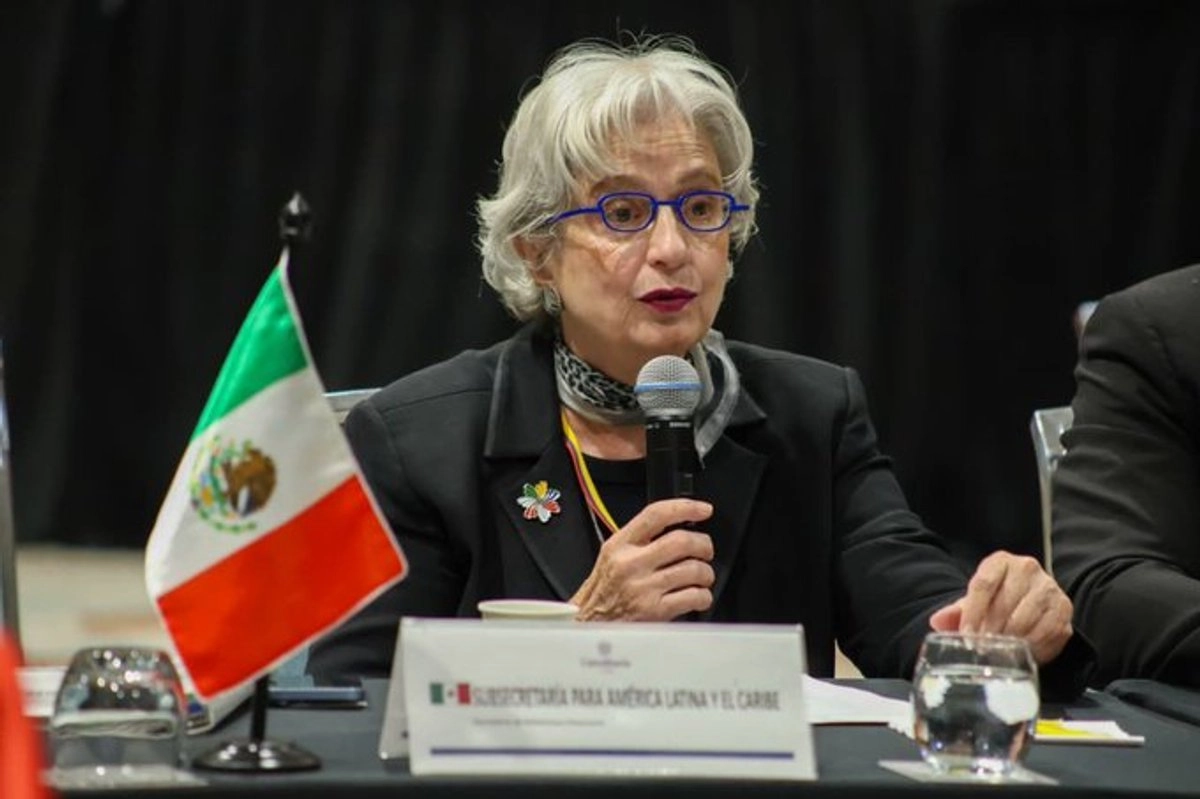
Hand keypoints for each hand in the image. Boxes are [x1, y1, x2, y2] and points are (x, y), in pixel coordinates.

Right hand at [571, 499, 714, 620]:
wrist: (590, 623)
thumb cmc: (603, 590)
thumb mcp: (612, 554)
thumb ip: (639, 538)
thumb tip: (678, 525)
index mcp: (620, 545)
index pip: (656, 515)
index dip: (685, 508)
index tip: (703, 510)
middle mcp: (632, 563)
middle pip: (681, 541)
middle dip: (703, 545)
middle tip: (705, 550)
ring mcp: (644, 587)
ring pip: (693, 569)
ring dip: (706, 573)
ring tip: (702, 576)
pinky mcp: (655, 611)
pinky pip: (694, 596)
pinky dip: (703, 596)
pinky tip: (698, 596)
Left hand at [928, 550, 1072, 663]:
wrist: (1027, 601)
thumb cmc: (996, 600)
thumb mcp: (974, 602)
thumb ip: (955, 612)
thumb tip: (937, 621)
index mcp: (1000, 562)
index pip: (983, 584)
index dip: (973, 612)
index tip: (966, 634)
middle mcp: (1027, 568)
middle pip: (1005, 603)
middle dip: (990, 630)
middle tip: (981, 649)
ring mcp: (1049, 588)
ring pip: (1026, 619)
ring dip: (1011, 640)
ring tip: (1000, 653)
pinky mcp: (1064, 609)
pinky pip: (1048, 632)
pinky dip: (1033, 647)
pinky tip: (1022, 654)